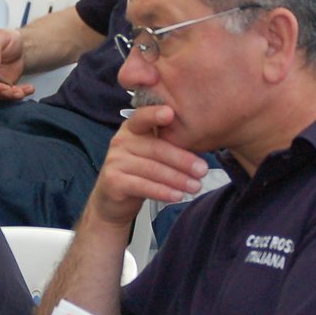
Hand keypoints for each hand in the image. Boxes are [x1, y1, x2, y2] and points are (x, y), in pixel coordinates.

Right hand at [87, 105, 208, 227]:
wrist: (112, 201)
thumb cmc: (138, 173)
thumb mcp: (151, 154)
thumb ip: (167, 144)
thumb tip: (201, 142)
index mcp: (131, 128)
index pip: (143, 118)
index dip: (155, 114)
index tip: (171, 113)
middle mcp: (120, 141)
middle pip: (156, 148)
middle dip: (182, 160)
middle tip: (203, 170)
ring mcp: (114, 161)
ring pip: (152, 169)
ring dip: (177, 179)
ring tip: (196, 186)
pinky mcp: (113, 181)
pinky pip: (143, 186)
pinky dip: (162, 192)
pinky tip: (177, 196)